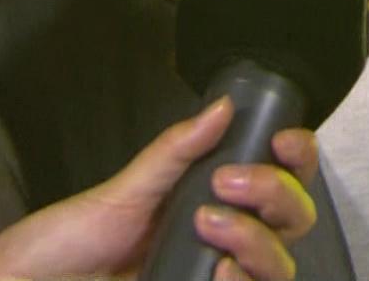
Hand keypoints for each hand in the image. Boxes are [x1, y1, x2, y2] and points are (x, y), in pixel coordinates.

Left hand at [0, 97, 319, 280]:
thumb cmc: (71, 240)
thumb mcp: (126, 187)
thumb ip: (178, 149)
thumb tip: (223, 106)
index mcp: (217, 201)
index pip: (283, 178)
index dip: (298, 159)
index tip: (281, 141)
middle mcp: (228, 240)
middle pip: (296, 219)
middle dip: (276, 194)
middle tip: (228, 183)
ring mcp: (217, 275)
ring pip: (281, 264)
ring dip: (257, 241)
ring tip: (210, 228)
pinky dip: (243, 280)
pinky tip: (218, 273)